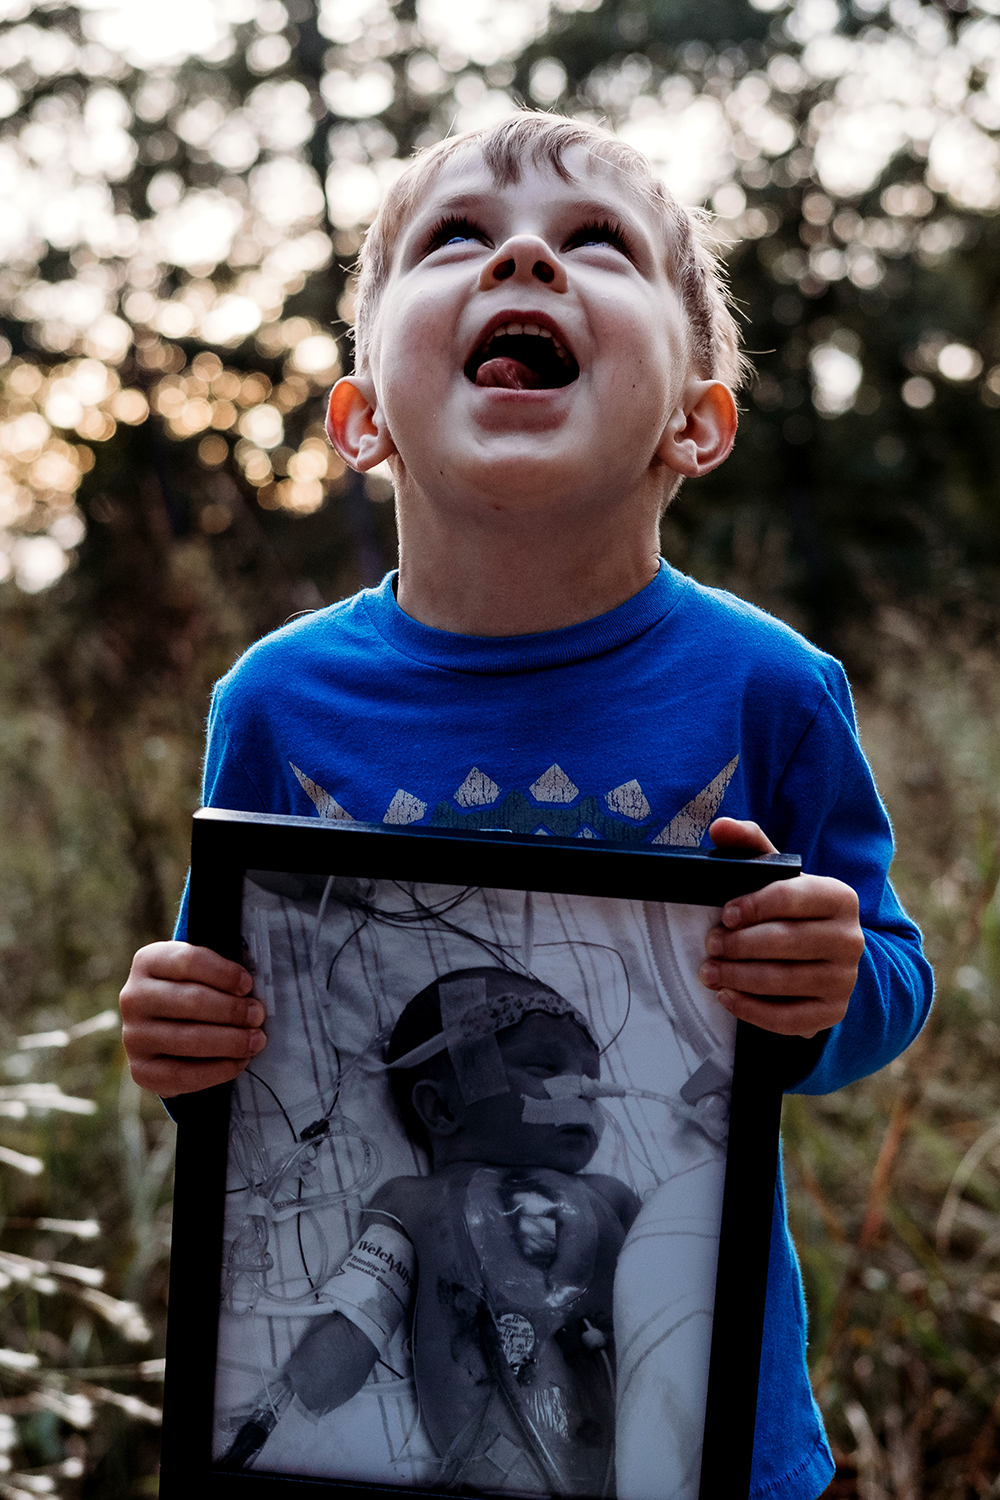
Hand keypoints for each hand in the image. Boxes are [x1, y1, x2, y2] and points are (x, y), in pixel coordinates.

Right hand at [119, 941, 265, 1096]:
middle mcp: (134, 997)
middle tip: (257, 1016)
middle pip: (191, 1000)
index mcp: (148, 962)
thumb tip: (250, 991)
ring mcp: (133, 1035)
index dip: (224, 974)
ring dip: (231, 1041)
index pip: (189, 961)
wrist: (166, 1029)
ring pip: (190, 1039)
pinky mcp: (140, 1069)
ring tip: (256, 1040)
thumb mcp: (201, 972)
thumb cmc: (195, 992)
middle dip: (232, 1010)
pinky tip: (239, 1063)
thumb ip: (220, 974)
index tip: (248, 986)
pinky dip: (217, 1070)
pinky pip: (183, 1074)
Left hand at [698, 818, 864, 1037]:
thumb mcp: (779, 875)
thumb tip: (720, 825)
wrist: (828, 956)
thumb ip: (751, 846)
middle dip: (740, 945)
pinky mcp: (832, 1012)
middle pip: (786, 941)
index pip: (793, 897)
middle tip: (710, 945)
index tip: (725, 914)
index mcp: (838, 897)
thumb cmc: (793, 909)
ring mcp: (844, 979)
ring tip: (708, 972)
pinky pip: (788, 1018)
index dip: (755, 905)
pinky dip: (752, 1010)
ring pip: (784, 981)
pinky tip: (727, 997)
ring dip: (739, 977)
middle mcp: (850, 938)